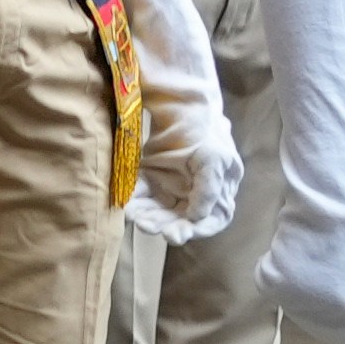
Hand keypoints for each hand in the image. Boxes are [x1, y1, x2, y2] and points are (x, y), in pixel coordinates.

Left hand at [144, 100, 241, 252]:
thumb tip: (196, 218)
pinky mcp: (150, 179)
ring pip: (159, 210)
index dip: (194, 231)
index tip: (176, 235)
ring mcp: (171, 188)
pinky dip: (134, 202)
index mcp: (217, 195)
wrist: (183, 108)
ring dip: (148, 217)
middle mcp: (193, 195)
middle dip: (164, 225)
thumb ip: (209, 190)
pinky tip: (128, 207)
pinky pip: (141, 195)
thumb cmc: (205, 135)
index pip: (209, 221)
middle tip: (149, 226)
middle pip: (180, 219)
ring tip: (137, 218)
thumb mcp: (215, 160)